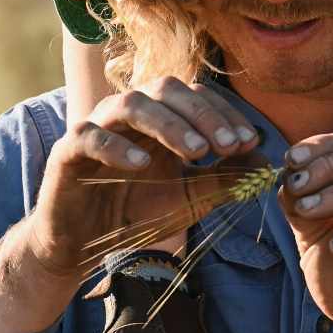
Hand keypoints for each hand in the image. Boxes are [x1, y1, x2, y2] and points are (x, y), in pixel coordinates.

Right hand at [25, 78, 261, 282]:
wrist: (82, 243)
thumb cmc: (135, 213)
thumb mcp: (187, 199)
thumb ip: (222, 180)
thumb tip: (264, 161)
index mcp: (158, 118)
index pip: (194, 96)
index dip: (223, 114)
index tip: (249, 141)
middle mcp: (127, 114)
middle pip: (165, 89)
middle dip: (202, 114)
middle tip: (228, 144)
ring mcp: (96, 127)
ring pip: (131, 104)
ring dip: (168, 124)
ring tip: (196, 153)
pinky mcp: (68, 151)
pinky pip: (90, 136)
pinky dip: (117, 146)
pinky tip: (142, 163)